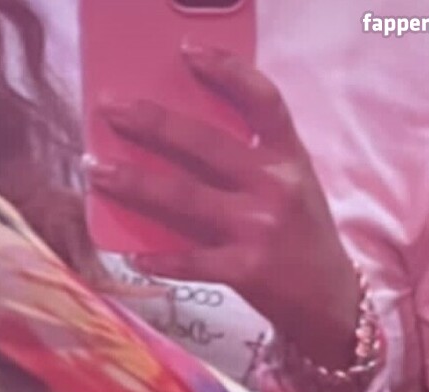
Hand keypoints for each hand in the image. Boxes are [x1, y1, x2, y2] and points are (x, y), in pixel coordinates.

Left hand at [88, 44, 359, 366]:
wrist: (330, 302)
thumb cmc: (300, 237)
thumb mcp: (289, 185)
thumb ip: (249, 160)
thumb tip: (177, 138)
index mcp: (288, 156)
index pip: (262, 101)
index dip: (227, 71)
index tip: (188, 52)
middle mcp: (275, 186)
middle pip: (205, 144)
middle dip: (151, 123)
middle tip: (110, 110)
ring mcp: (260, 228)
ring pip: (185, 198)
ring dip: (135, 183)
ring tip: (98, 171)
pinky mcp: (247, 271)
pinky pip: (192, 261)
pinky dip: (160, 259)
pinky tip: (132, 255)